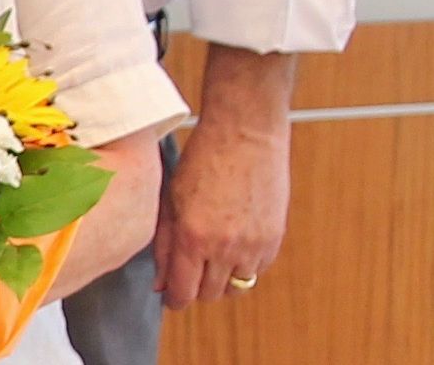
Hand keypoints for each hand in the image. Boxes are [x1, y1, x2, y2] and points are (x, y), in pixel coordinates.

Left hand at [153, 53, 293, 307]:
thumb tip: (160, 282)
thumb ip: (165, 242)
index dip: (175, 299)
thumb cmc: (202, 158)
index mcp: (193, 236)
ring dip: (221, 280)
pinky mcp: (274, 239)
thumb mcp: (171, 198)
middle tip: (188, 273)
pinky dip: (244, 266)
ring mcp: (254, 245)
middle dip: (196, 289)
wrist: (245, 133)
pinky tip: (233, 244)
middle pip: (210, 294)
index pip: (184, 291)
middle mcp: (225, 247)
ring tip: (211, 257)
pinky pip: (257, 270)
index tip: (171, 296)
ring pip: (236, 288)